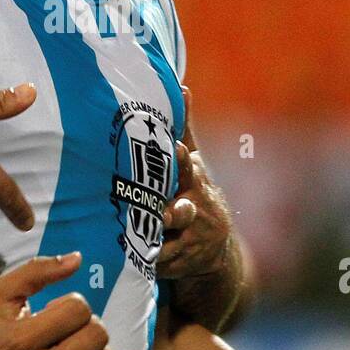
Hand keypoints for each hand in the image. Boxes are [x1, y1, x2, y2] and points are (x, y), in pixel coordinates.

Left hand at [157, 87, 232, 281]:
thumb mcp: (193, 163)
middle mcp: (196, 210)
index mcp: (195, 182)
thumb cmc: (194, 193)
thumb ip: (184, 130)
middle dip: (176, 211)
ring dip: (159, 242)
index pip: (189, 169)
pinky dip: (149, 263)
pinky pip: (160, 263)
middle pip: (184, 210)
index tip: (177, 150)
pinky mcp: (179, 263)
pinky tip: (134, 262)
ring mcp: (191, 240)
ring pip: (171, 242)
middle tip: (164, 211)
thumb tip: (181, 86)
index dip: (183, 162)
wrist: (214, 248)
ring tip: (143, 240)